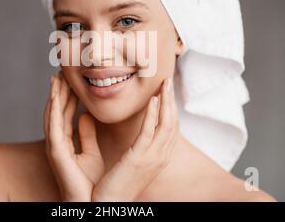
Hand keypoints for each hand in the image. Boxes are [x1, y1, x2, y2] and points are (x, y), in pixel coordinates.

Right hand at [44, 72, 104, 201]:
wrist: (89, 202)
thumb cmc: (90, 181)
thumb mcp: (91, 152)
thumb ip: (87, 134)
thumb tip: (86, 115)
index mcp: (66, 141)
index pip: (65, 112)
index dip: (66, 95)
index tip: (70, 78)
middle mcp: (57, 141)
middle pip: (56, 110)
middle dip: (58, 90)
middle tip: (61, 70)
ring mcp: (54, 145)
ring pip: (52, 113)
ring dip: (54, 94)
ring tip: (57, 76)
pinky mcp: (55, 150)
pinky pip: (53, 124)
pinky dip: (53, 108)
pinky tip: (54, 94)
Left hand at [91, 77, 178, 201]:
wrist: (111, 206)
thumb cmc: (117, 185)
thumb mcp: (133, 163)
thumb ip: (137, 147)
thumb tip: (138, 134)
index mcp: (159, 157)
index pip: (170, 127)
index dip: (170, 107)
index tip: (166, 90)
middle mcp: (161, 156)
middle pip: (173, 122)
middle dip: (172, 100)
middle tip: (168, 79)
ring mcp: (153, 158)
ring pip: (166, 124)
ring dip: (166, 101)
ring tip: (165, 82)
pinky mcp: (140, 159)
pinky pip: (150, 132)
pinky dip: (154, 114)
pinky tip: (154, 99)